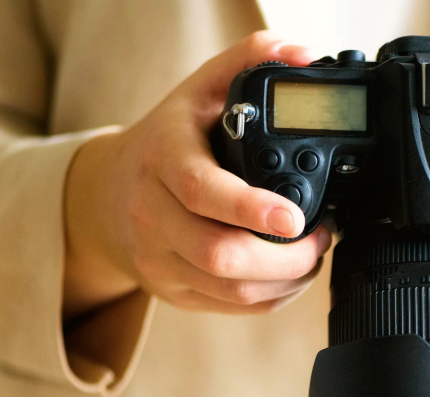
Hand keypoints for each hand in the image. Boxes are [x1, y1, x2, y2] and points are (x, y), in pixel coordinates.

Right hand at [64, 32, 329, 318]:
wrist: (107, 194)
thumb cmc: (167, 140)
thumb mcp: (200, 90)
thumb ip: (249, 61)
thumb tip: (303, 56)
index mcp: (162, 160)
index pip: (201, 192)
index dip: (250, 210)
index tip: (294, 217)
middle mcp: (153, 215)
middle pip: (221, 255)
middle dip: (287, 256)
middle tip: (322, 234)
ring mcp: (160, 260)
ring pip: (232, 290)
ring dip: (287, 278)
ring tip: (313, 252)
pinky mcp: (173, 291)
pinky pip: (233, 307)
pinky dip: (274, 295)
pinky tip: (292, 273)